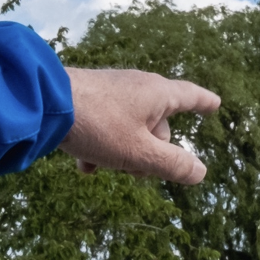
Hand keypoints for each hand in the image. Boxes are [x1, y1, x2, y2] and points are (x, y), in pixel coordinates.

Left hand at [62, 67, 219, 183]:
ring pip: (131, 129)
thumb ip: (172, 165)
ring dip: (123, 153)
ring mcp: (113, 90)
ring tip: (101, 167)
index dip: (204, 103)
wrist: (43, 102)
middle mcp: (138, 87)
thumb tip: (202, 172)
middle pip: (158, 125)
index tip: (215, 104)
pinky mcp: (90, 97)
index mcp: (157, 94)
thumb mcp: (138, 153)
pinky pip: (107, 125)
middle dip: (150, 153)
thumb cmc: (97, 125)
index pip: (190, 96)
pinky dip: (102, 145)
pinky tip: (84, 164)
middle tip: (132, 171)